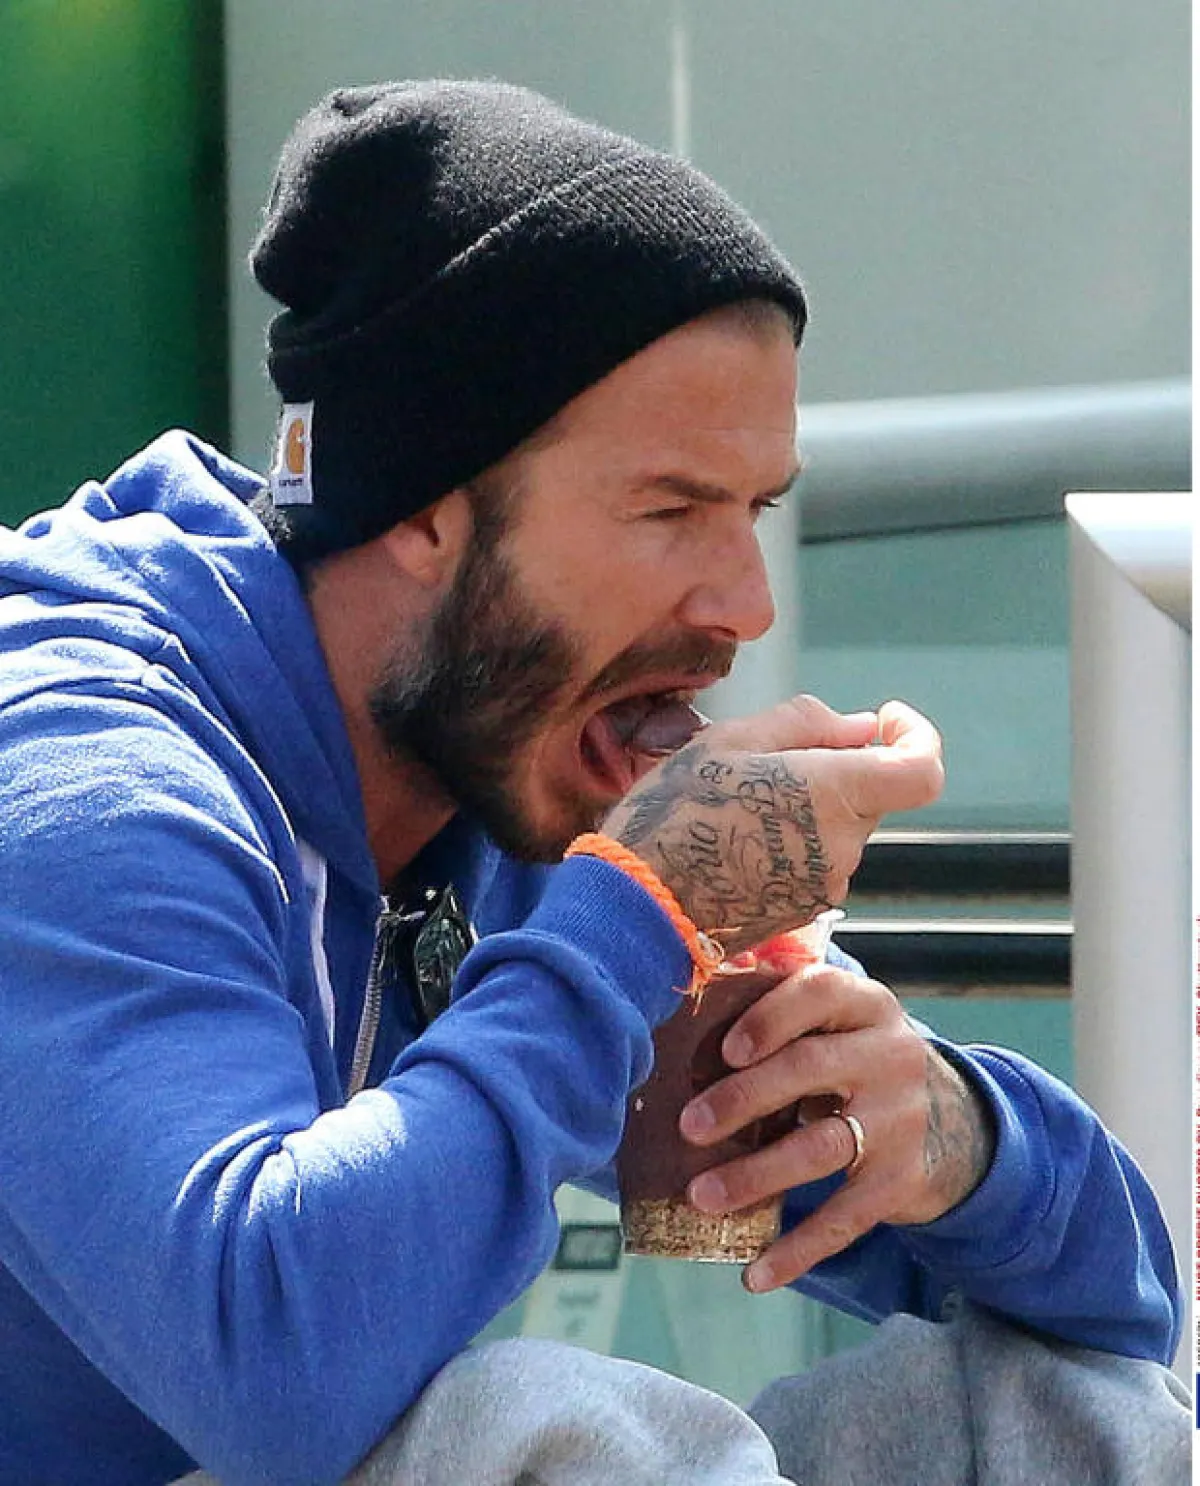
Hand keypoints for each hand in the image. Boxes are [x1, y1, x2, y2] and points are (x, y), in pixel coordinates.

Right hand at [602, 695, 943, 955]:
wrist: (637, 905)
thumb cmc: (675, 813)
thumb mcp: (729, 741)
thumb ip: (805, 723)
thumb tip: (861, 728)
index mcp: (835, 794)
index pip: (922, 771)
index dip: (915, 737)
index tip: (885, 719)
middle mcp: (843, 847)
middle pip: (869, 796)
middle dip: (833, 770)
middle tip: (763, 760)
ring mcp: (824, 886)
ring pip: (838, 830)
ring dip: (804, 809)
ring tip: (734, 803)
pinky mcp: (801, 913)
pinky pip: (813, 863)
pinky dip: (789, 843)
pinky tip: (733, 839)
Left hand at [675, 961, 995, 1292]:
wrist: (945, 1118)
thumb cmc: (849, 1056)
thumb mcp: (832, 1019)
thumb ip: (776, 1004)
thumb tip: (686, 988)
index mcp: (865, 1004)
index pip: (820, 993)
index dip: (771, 1018)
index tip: (725, 1050)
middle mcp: (890, 1054)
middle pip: (811, 1069)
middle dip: (744, 1098)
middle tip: (688, 1126)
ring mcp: (902, 1119)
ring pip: (823, 1147)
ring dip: (756, 1175)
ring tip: (701, 1197)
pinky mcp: (902, 1181)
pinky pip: (845, 1219)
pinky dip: (798, 1250)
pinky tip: (755, 1275)